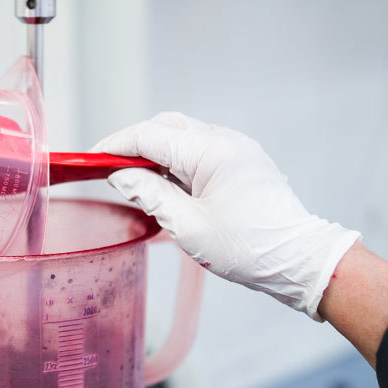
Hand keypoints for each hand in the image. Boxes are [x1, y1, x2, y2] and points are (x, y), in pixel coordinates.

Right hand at [94, 112, 359, 319]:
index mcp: (211, 151)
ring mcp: (236, 149)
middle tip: (113, 171)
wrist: (296, 260)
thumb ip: (149, 194)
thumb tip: (120, 176)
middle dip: (135, 146)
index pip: (150, 135)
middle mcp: (225, 140)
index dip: (116, 145)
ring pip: (183, 138)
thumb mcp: (187, 225)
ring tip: (139, 184)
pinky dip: (177, 163)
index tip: (92, 158)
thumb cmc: (246, 247)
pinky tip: (167, 187)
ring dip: (156, 155)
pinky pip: (200, 151)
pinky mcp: (241, 162)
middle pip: (166, 127)